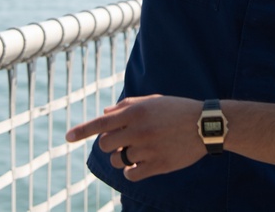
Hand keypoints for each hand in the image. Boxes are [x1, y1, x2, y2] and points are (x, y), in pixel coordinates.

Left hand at [65, 95, 206, 180]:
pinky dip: (132, 171)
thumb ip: (127, 105)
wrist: (207, 125)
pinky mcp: (158, 165)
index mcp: (137, 111)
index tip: (67, 138)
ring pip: (118, 159)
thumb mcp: (153, 101)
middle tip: (123, 141)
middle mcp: (139, 130)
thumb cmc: (177, 110)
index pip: (102, 122)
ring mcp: (148, 149)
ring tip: (137, 150)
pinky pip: (131, 174)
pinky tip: (141, 164)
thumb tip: (105, 112)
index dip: (82, 131)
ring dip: (122, 157)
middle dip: (110, 144)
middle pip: (106, 144)